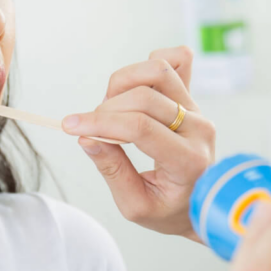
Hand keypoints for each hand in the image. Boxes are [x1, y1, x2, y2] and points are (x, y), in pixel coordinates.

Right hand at [61, 46, 214, 238]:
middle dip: (105, 109)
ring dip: (122, 84)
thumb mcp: (135, 206)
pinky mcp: (192, 98)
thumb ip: (112, 171)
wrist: (200, 204)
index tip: (70, 126)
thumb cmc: (168, 210)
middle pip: (144, 97)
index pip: (140, 127)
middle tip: (90, 128)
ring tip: (110, 110)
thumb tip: (86, 138)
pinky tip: (133, 87)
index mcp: (188, 161)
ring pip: (158, 71)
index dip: (100, 123)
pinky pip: (176, 61)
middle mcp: (199, 128)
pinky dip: (148, 65)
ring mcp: (198, 110)